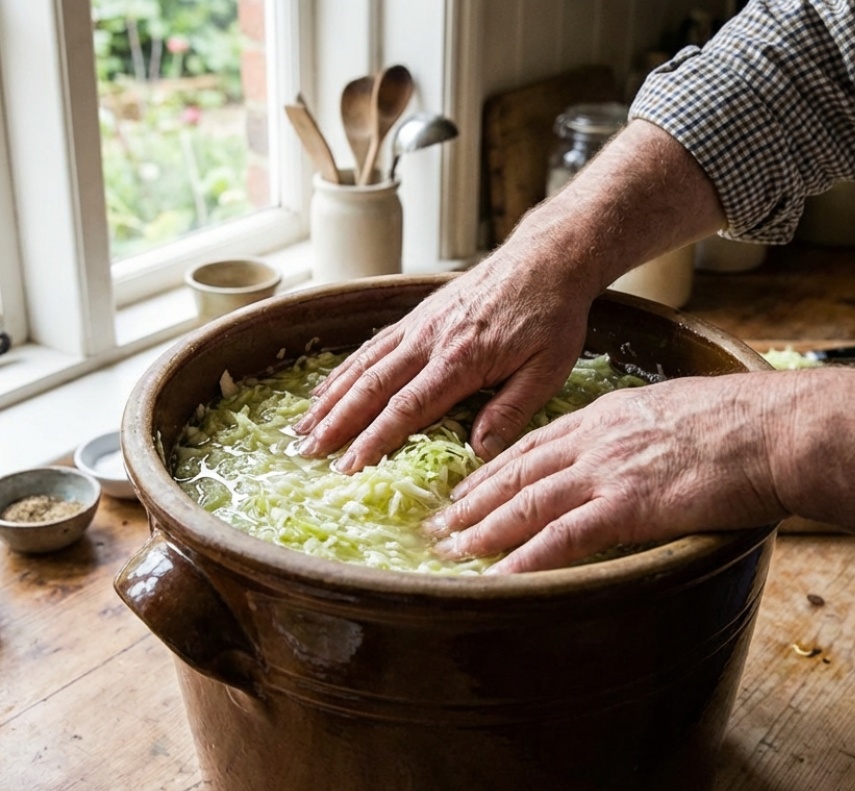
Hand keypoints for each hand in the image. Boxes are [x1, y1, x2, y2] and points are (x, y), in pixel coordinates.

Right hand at [294, 253, 599, 471]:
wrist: (546, 259)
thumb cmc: (552, 317)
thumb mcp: (548, 369)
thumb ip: (512, 411)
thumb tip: (478, 453)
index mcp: (461, 360)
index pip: (408, 407)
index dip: (374, 439)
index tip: (349, 467)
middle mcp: (430, 340)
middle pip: (372, 386)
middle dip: (337, 423)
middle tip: (307, 454)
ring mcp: (419, 325)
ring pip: (363, 365)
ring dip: (330, 399)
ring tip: (302, 429)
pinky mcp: (417, 316)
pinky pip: (372, 346)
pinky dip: (343, 370)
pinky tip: (326, 390)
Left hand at [427, 373, 789, 572]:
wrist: (778, 429)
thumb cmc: (744, 423)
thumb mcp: (676, 412)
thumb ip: (641, 433)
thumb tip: (633, 457)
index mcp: (607, 415)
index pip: (534, 444)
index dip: (492, 471)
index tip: (463, 490)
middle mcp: (596, 438)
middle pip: (516, 472)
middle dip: (470, 501)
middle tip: (434, 526)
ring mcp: (609, 470)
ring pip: (527, 503)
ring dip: (482, 531)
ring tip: (450, 552)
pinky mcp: (629, 505)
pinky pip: (563, 536)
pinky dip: (526, 558)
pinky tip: (499, 577)